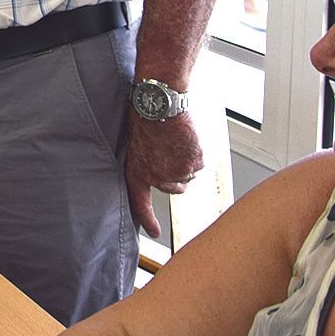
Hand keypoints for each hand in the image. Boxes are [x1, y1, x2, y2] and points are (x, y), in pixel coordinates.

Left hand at [124, 110, 203, 237]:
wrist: (159, 103)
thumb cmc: (144, 118)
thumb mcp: (135, 144)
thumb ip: (146, 163)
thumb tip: (155, 172)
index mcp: (138, 172)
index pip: (140, 203)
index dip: (147, 219)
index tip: (155, 232)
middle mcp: (157, 177)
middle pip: (174, 187)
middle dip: (174, 173)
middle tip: (168, 151)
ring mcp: (177, 172)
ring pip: (188, 175)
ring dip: (185, 162)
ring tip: (175, 142)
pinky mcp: (193, 163)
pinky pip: (199, 163)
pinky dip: (196, 153)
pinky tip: (185, 139)